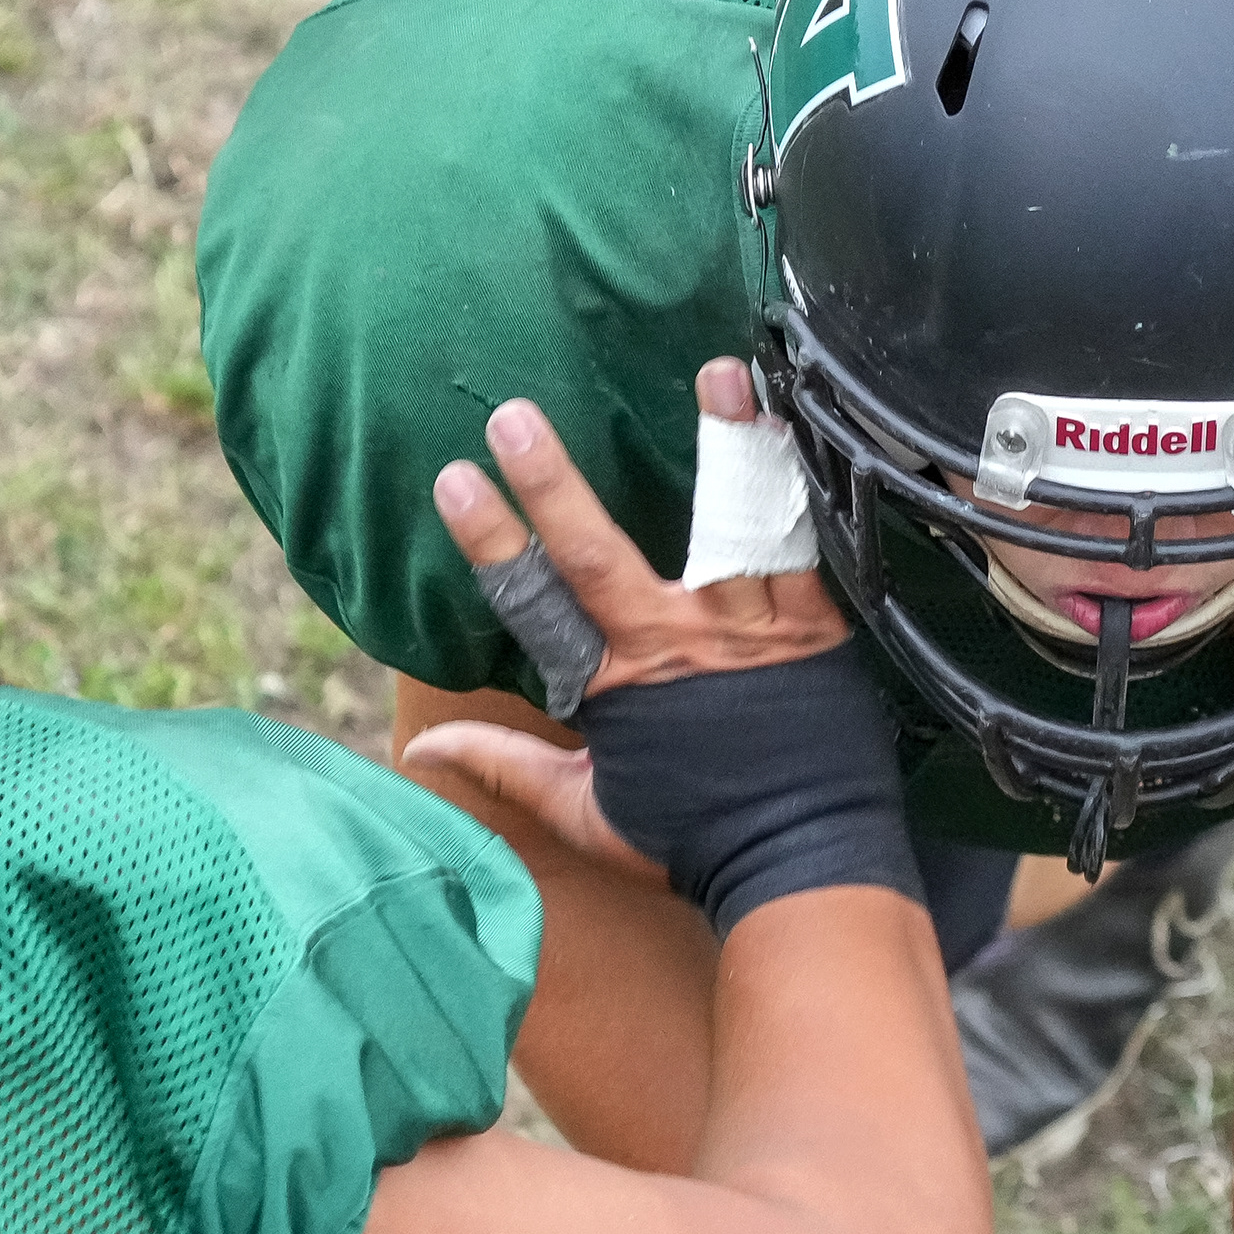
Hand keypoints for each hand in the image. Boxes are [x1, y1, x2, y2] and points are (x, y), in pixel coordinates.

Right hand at [405, 361, 847, 870]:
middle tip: (514, 416)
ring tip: (717, 373)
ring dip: (722, 443)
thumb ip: (504, 765)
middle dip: (552, 482)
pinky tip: (796, 428)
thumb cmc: (691, 838)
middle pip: (599, 551)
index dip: (491, 539)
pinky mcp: (813, 628)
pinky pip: (804, 545)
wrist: (802, 860)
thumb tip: (421, 747)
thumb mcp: (585, 810)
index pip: (534, 600)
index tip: (454, 479)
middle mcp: (674, 644)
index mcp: (615, 685)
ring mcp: (748, 629)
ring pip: (727, 524)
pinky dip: (796, 485)